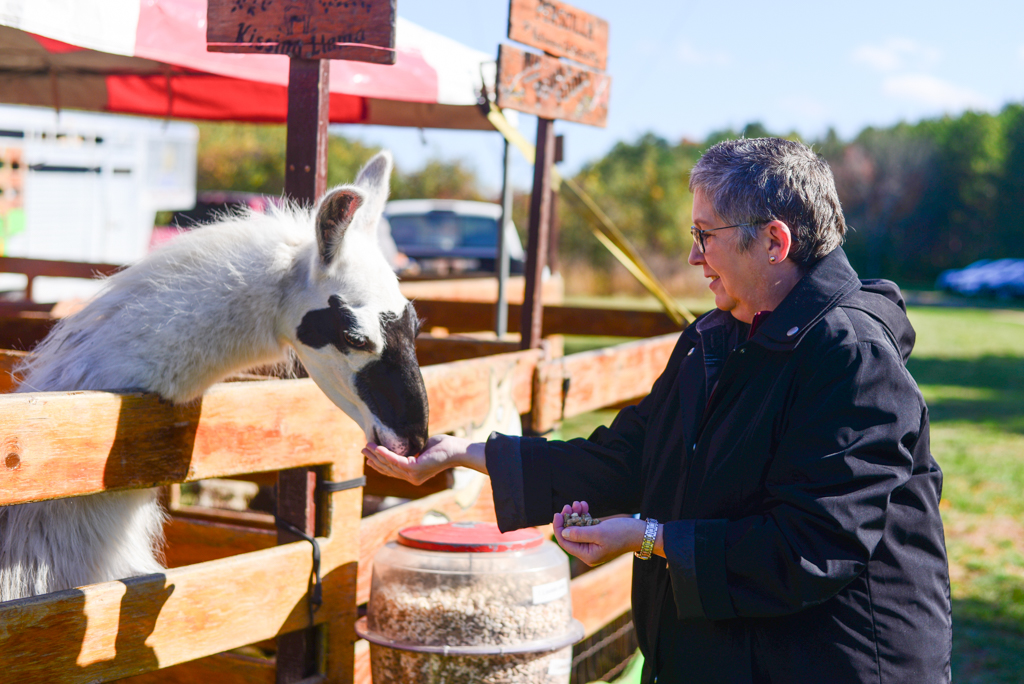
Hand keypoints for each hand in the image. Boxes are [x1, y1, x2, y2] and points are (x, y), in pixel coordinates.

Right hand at [362, 434, 484, 484]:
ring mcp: (413, 475)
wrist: (456, 450)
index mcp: (413, 475)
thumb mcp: (421, 449)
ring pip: (389, 465)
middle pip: (388, 469)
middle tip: (363, 450)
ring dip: (376, 455)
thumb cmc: (442, 447)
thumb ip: (410, 450)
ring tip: (367, 446)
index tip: (369, 459)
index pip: (392, 471)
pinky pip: (396, 460)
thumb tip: (399, 444)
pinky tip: (378, 447)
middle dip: (374, 459)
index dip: (379, 465)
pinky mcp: (415, 469)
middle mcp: (412, 478)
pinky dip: (385, 454)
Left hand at [553, 501, 646, 566]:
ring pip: (577, 528)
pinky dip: (584, 515)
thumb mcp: (599, 532)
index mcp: (588, 555)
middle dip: (568, 519)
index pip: (565, 543)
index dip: (558, 528)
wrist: (641, 532)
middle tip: (568, 505)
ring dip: (576, 515)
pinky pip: (586, 525)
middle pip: (570, 535)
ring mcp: (593, 543)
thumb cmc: (622, 533)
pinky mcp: (598, 535)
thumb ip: (580, 534)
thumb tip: (563, 533)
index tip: (557, 513)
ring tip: (578, 503)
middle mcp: (589, 551)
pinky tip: (585, 505)